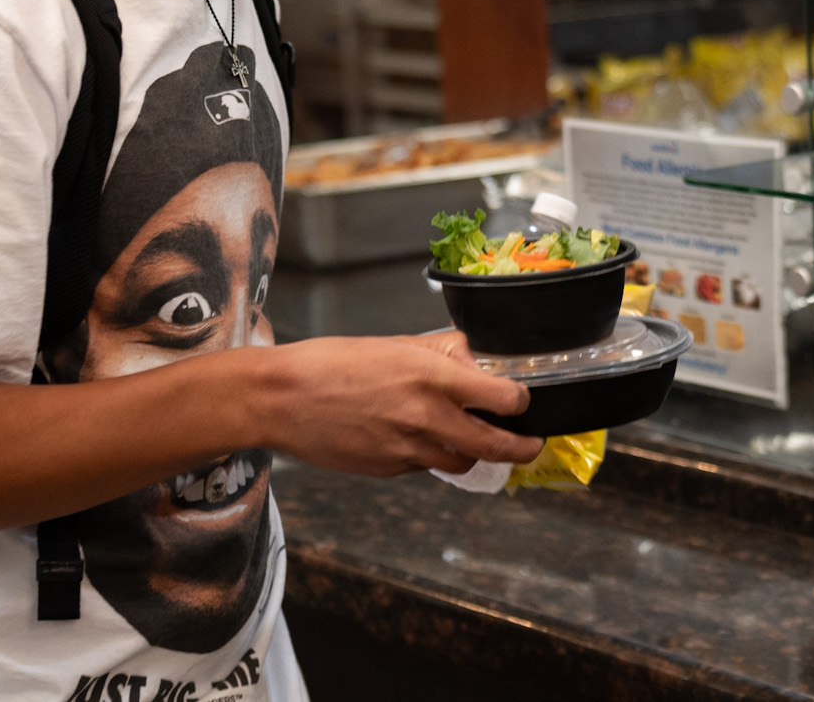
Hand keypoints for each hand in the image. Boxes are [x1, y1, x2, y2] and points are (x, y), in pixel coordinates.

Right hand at [251, 333, 544, 476]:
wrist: (281, 398)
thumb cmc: (331, 362)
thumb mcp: (393, 344)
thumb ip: (437, 355)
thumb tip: (471, 361)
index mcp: (431, 377)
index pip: (502, 398)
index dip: (520, 402)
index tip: (523, 402)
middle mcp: (426, 416)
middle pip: (494, 445)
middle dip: (521, 449)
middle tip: (532, 446)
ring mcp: (407, 448)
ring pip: (462, 461)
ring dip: (474, 454)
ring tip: (477, 443)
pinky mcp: (389, 469)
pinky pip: (425, 466)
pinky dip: (432, 456)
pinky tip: (420, 439)